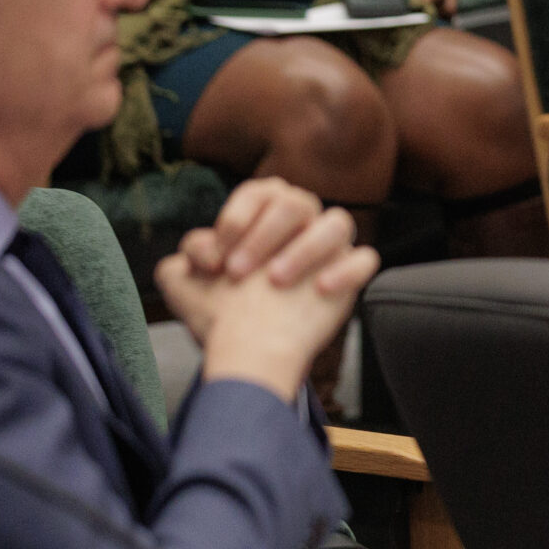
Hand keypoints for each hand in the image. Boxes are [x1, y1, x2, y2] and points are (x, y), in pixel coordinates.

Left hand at [158, 180, 376, 399]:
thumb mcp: (183, 283)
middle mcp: (300, 228)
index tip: (217, 256)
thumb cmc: (221, 316)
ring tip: (276, 281)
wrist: (246, 357)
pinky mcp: (348, 278)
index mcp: (264, 219)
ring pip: (338, 222)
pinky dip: (345, 271)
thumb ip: (186, 254)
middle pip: (298, 201)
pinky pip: (364, 259)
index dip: (236, 217)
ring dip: (305, 248)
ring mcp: (328, 252)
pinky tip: (320, 290)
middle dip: (264, 235)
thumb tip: (202, 248)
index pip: (261, 191)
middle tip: (238, 273)